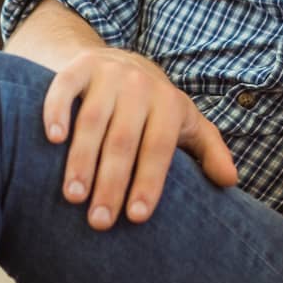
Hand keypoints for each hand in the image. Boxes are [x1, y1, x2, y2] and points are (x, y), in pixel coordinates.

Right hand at [43, 47, 237, 229]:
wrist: (121, 61)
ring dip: (81, 159)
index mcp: (169, 103)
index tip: (135, 218)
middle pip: (124, 140)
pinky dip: (56, 112)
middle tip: (99, 221)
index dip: (149, 182)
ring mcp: (107, 74)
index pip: (159, 148)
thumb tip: (230, 181)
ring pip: (92, 120)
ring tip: (72, 197)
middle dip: (111, 183)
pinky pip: (64, 88)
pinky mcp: (78, 67)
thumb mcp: (187, 124)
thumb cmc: (155, 107)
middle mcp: (139, 86)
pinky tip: (52, 141)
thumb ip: (210, 151)